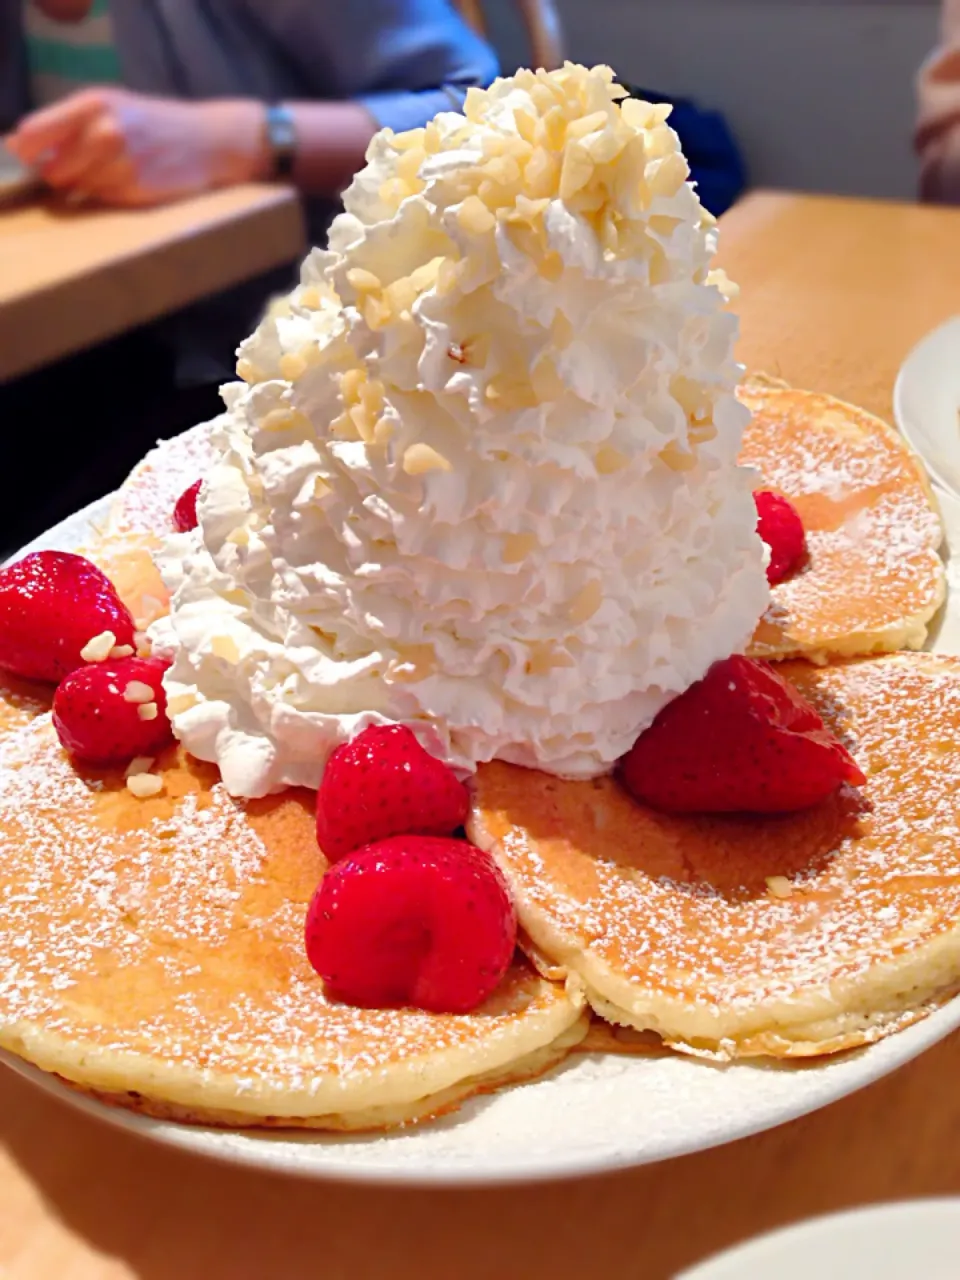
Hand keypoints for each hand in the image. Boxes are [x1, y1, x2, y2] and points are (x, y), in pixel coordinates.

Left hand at [5, 88, 268, 206]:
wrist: (211, 141)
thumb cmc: (157, 124)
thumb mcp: (113, 106)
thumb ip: (69, 123)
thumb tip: (21, 145)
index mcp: (93, 103)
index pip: (34, 132)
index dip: (29, 151)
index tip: (33, 158)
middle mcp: (104, 131)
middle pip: (53, 170)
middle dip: (62, 174)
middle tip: (86, 169)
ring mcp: (120, 163)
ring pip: (78, 189)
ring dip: (89, 187)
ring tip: (116, 172)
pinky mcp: (135, 191)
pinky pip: (103, 200)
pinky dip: (110, 196)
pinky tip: (131, 183)